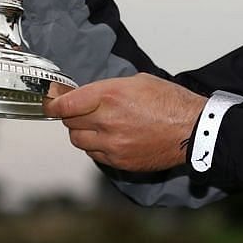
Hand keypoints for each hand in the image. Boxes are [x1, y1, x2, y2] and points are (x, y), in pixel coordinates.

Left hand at [45, 75, 206, 172]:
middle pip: (69, 122)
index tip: (50, 102)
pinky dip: (96, 146)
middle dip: (71, 115)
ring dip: (82, 132)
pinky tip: (109, 138)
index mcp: (110, 95)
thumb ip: (107, 88)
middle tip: (80, 110)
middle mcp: (107, 121)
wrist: (192, 129)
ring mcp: (112, 144)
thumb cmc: (170, 102)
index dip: (53, 103)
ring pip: (78, 140)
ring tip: (97, 125)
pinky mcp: (119, 160)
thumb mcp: (137, 81)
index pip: (65, 104)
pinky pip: (94, 155)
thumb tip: (87, 95)